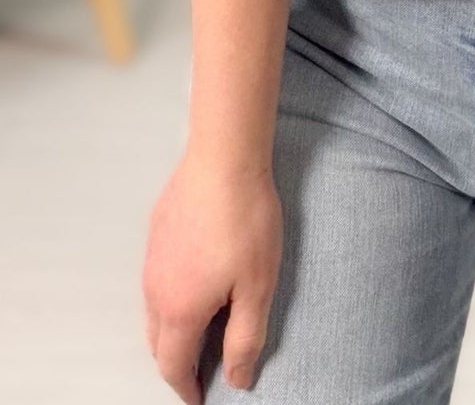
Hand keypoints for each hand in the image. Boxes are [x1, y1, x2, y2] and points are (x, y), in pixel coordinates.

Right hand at [143, 150, 282, 399]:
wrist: (224, 158)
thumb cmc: (245, 220)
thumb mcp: (257, 286)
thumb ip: (245, 338)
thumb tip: (237, 379)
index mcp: (179, 310)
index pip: (173, 366)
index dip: (186, 388)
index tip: (199, 398)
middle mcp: (155, 289)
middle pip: (157, 342)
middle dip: (176, 361)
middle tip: (201, 368)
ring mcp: (151, 259)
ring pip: (153, 311)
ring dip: (171, 329)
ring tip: (200, 328)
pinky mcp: (156, 233)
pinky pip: (155, 279)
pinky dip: (170, 297)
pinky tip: (195, 281)